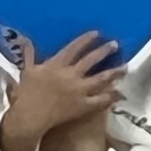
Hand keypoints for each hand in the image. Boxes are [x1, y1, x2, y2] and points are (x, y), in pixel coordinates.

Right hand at [0, 33, 122, 150]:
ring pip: (101, 78)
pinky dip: (111, 96)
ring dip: (114, 72)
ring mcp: (79, 90)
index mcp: (57, 64)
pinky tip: (119, 92)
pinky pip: (100, 100)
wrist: (30, 116)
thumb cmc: (26, 93)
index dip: (86, 40)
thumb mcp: (27, 70)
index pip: (74, 48)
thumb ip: (29, 54)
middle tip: (115, 44)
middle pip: (91, 59)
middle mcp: (71, 74)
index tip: (97, 34)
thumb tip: (25, 40)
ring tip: (125, 67)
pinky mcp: (83, 105)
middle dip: (104, 51)